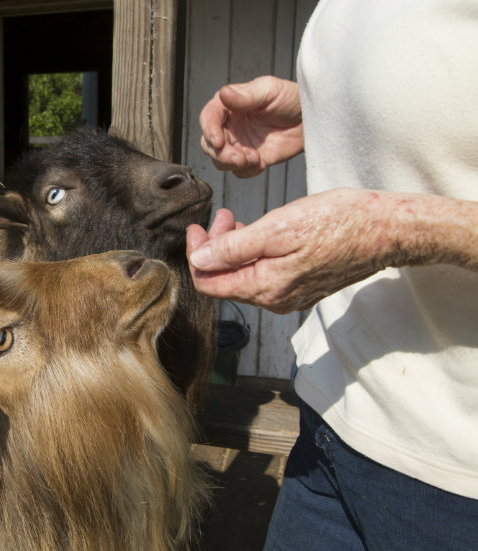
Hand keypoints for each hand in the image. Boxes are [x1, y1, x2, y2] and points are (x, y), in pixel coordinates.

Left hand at [185, 189, 477, 312]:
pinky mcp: (304, 286)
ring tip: (236, 220)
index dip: (196, 256)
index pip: (210, 285)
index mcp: (266, 289)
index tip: (197, 228)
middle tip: (221, 217)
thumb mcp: (277, 229)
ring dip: (233, 249)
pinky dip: (254, 253)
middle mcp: (276, 300)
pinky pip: (266, 275)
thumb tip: (199, 262)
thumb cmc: (337, 222)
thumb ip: (234, 249)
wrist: (386, 229)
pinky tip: (258, 232)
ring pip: (245, 277)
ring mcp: (291, 295)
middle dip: (214, 249)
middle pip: (226, 281)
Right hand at [199, 76, 304, 177]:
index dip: (209, 130)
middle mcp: (230, 126)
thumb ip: (246, 96)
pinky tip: (260, 161)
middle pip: (209, 144)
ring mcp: (239, 144)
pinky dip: (247, 170)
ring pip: (220, 160)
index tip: (218, 141)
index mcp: (229, 106)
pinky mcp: (251, 159)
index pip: (208, 118)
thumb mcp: (270, 90)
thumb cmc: (292, 98)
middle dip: (220, 154)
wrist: (313, 118)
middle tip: (238, 157)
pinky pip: (239, 171)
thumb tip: (223, 94)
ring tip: (253, 158)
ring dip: (232, 163)